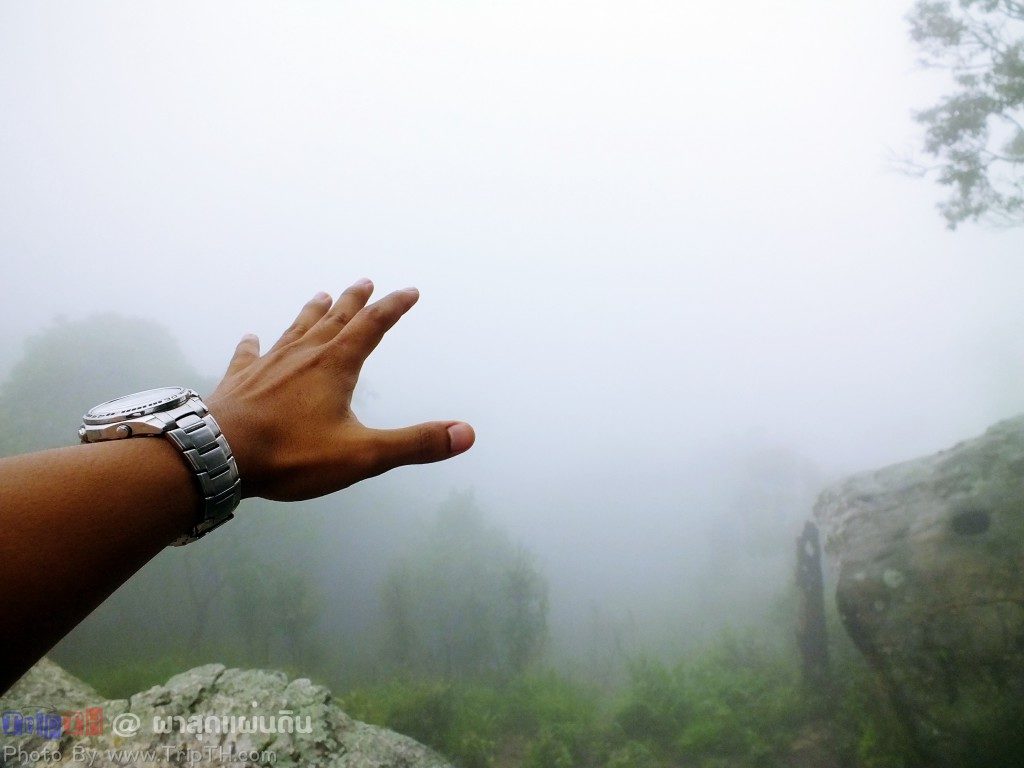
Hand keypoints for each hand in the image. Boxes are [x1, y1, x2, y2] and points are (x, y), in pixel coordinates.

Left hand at [206, 280, 474, 500]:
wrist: (217, 454)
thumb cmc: (291, 454)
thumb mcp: (363, 454)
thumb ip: (415, 444)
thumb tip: (467, 434)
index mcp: (336, 365)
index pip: (373, 326)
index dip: (394, 307)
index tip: (409, 291)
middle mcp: (304, 354)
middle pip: (335, 319)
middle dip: (354, 301)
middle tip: (365, 281)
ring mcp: (269, 364)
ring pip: (296, 329)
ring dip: (312, 312)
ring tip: (322, 296)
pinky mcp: (239, 380)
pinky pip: (249, 355)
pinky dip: (253, 344)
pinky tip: (251, 337)